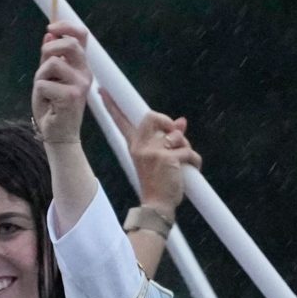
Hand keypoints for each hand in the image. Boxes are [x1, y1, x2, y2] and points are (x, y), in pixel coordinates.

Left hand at [31, 21, 92, 144]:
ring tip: (45, 90)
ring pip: (52, 63)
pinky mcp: (72, 96)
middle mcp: (85, 72)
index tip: (50, 28)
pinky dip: (39, 92)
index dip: (66, 26)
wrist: (57, 132)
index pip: (82, 36)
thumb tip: (49, 34)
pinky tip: (47, 102)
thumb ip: (49, 57)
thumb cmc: (52, 105)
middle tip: (42, 67)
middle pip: (70, 44)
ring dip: (40, 76)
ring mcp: (81, 84)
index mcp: (81, 65)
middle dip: (49, 50)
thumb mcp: (48, 76)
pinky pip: (43, 84)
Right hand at [101, 89, 199, 214]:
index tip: (102, 91)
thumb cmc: (158, 183)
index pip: (121, 122)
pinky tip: (188, 172)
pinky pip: (189, 151)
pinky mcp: (166, 157)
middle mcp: (139, 146)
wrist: (157, 206)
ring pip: (178, 135)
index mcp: (134, 146)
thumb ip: (170, 138)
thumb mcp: (160, 158)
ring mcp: (152, 151)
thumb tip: (182, 121)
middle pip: (154, 116)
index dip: (112, 105)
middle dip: (170, 125)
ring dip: (186, 148)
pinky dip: (194, 162)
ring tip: (180, 164)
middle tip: (175, 140)